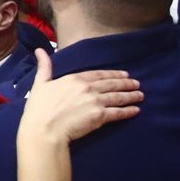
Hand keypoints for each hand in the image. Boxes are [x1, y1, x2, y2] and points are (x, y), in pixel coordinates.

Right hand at [19, 51, 143, 144]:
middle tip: (137, 84)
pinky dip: (128, 111)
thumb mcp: (40, 84)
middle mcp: (88, 88)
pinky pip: (117, 113)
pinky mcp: (99, 117)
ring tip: (140, 95)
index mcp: (75, 79)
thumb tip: (39, 50)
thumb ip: (44, 67)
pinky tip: (136, 110)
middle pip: (112, 84)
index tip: (124, 74)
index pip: (99, 74)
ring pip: (118, 97)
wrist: (44, 130)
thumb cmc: (39, 109)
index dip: (113, 74)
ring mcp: (95, 102)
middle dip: (126, 84)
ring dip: (131, 96)